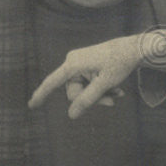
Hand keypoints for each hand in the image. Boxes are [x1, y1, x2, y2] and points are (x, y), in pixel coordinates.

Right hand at [28, 35, 142, 117]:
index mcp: (73, 64)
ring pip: (83, 89)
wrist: (134, 49)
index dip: (41, 94)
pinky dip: (101, 88)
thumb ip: (88, 100)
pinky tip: (117, 90)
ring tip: (118, 93)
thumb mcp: (105, 84)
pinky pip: (88, 83)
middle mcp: (72, 62)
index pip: (52, 82)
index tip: (31, 105)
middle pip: (74, 92)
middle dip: (92, 99)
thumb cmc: (119, 63)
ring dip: (100, 94)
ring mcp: (79, 64)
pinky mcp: (86, 65)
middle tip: (113, 101)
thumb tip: (71, 116)